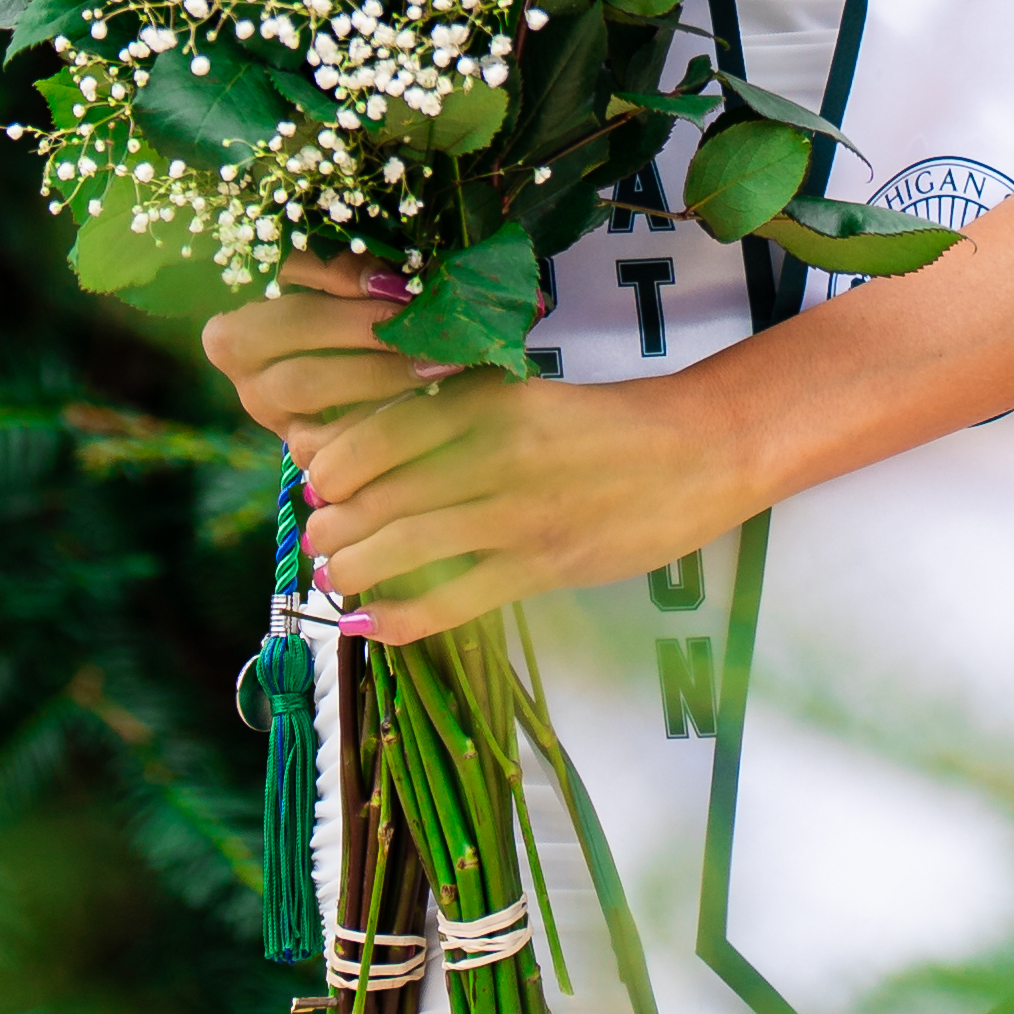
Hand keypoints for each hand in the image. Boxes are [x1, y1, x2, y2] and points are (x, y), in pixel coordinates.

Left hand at [200, 257, 741, 632]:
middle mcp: (497, 453)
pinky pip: (453, 600)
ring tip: (336, 573)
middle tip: (318, 534)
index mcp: (490, 399)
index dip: (336, 462)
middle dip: (335, 521)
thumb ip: (455, 411)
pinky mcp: (542, 567)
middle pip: (385, 492)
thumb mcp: (524, 392)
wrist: (697, 451)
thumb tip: (371, 443)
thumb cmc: (603, 420)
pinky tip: (372, 622)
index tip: (316, 478)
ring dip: (356, 566)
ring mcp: (520, 514)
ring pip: (408, 546)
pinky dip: (401, 616)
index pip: (384, 431)